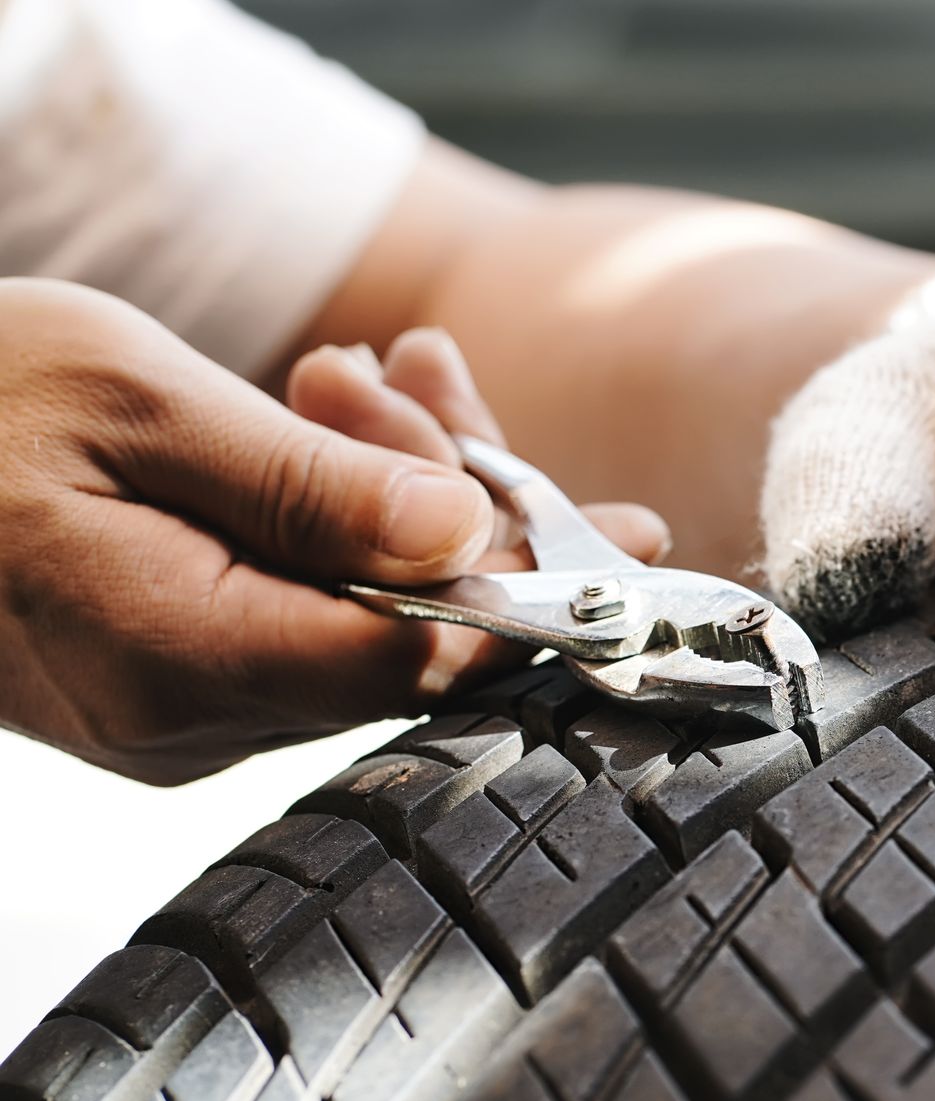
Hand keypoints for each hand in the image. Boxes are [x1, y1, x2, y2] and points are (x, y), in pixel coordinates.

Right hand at [0, 282, 663, 782]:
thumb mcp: (132, 403)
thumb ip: (308, 483)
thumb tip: (465, 536)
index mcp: (180, 660)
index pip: (418, 659)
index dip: (534, 595)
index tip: (625, 537)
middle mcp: (195, 719)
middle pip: (411, 639)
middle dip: (461, 506)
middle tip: (434, 374)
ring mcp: (191, 712)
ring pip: (369, 616)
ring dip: (400, 492)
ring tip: (375, 369)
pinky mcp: (188, 682)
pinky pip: (314, 608)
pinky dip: (345, 518)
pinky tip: (330, 417)